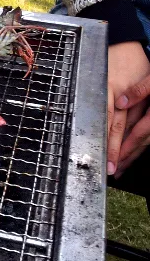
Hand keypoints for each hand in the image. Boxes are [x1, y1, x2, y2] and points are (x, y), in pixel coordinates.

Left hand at [107, 41, 149, 174]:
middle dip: (128, 157)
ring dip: (134, 154)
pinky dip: (141, 144)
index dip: (126, 148)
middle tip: (117, 170)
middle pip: (143, 143)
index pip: (138, 134)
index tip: (115, 160)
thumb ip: (139, 91)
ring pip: (147, 142)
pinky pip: (149, 136)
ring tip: (123, 164)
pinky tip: (134, 148)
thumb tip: (121, 102)